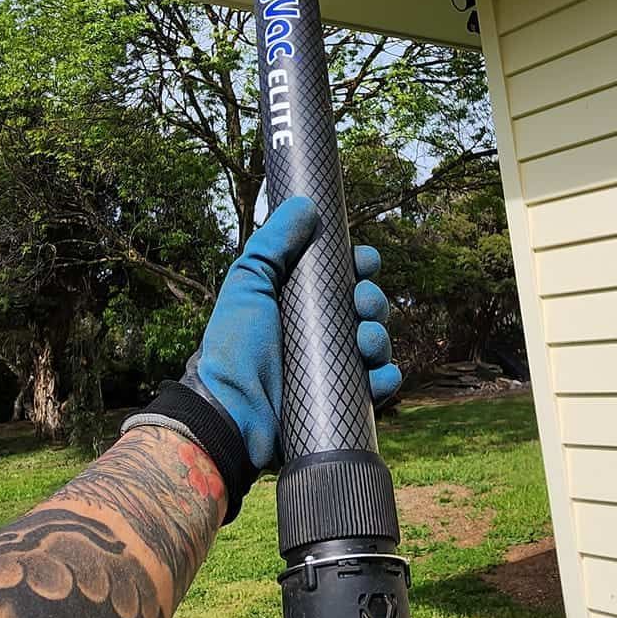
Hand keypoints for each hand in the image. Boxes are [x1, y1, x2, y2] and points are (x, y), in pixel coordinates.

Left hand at [190, 195, 401, 468]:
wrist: (231, 414)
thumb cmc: (234, 348)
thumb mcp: (248, 283)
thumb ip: (273, 242)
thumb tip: (306, 203)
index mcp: (300, 304)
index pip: (342, 278)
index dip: (360, 266)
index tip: (363, 260)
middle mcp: (319, 334)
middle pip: (365, 308)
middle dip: (373, 299)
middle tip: (361, 301)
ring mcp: (332, 368)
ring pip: (377, 344)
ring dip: (381, 336)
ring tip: (366, 339)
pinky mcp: (341, 402)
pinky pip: (378, 388)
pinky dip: (386, 379)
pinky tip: (379, 373)